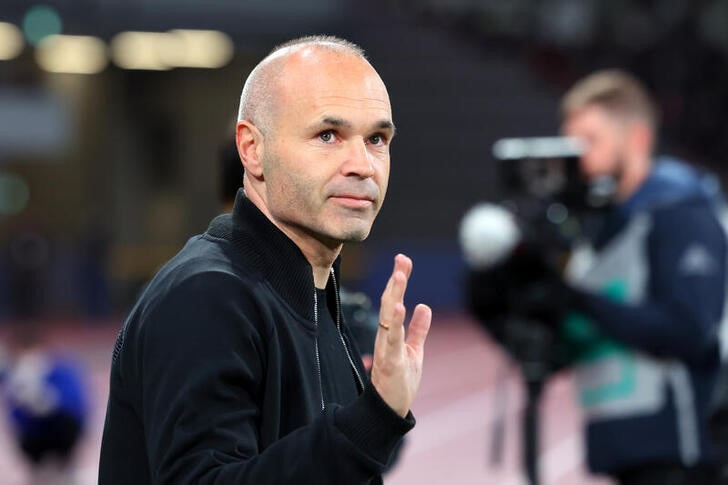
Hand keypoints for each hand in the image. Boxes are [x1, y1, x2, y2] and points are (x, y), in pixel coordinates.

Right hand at [370, 254, 431, 416]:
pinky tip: (398, 307)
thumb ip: (418, 329)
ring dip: (394, 295)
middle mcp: (386, 336)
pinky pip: (392, 338)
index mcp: (392, 332)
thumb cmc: (400, 381)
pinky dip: (394, 322)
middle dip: (395, 281)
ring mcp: (386, 347)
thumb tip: (424, 306)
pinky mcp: (390, 360)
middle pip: (389, 302)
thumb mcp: (414, 350)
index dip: (398, 280)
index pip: (394, 301)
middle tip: (401, 259)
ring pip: (388, 316)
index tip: (403, 260)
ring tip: (399, 276)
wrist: (390, 409)